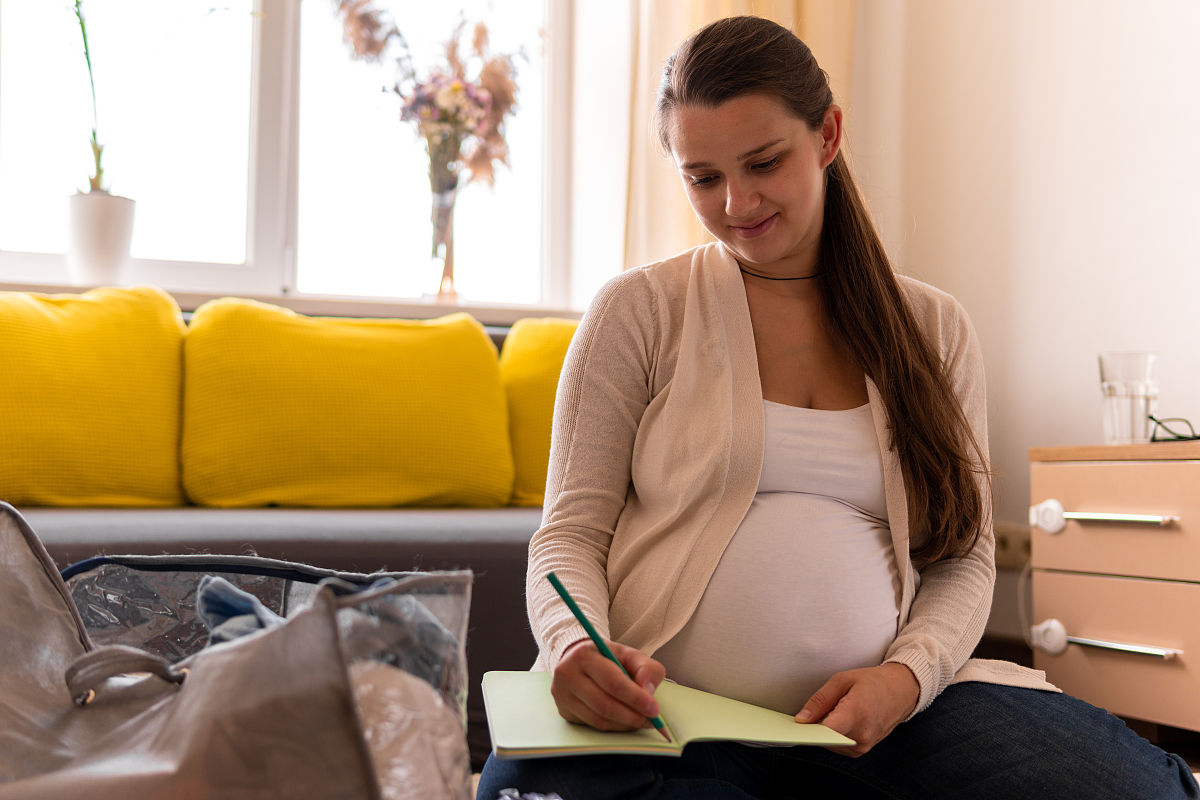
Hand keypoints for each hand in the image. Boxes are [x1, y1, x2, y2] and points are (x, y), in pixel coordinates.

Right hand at [549, 638, 665, 731]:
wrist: (579, 660)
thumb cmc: (608, 658)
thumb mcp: (630, 655)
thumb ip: (646, 669)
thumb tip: (648, 693)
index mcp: (584, 655)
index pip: (613, 682)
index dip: (635, 698)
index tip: (654, 709)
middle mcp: (567, 674)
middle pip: (604, 704)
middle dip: (632, 716)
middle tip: (651, 720)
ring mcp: (562, 694)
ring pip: (599, 719)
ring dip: (625, 724)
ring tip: (641, 721)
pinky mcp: (564, 710)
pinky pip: (593, 725)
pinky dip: (614, 727)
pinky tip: (625, 721)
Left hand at [794, 662, 919, 756]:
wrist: (901, 692)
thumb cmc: (872, 682)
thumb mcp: (842, 680)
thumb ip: (820, 700)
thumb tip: (801, 719)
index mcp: (857, 712)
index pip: (828, 730)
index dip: (808, 729)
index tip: (796, 725)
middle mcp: (862, 734)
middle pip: (825, 738)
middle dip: (814, 726)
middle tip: (809, 713)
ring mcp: (864, 745)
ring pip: (829, 744)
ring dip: (824, 731)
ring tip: (831, 711)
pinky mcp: (862, 750)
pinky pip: (838, 746)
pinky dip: (833, 735)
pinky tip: (837, 720)